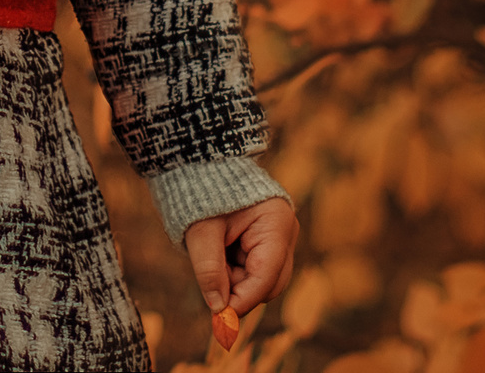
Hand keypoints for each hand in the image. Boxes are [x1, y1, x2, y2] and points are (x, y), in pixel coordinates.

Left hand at [183, 195, 298, 323]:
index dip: (243, 300)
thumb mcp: (200, 232)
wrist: (199, 165)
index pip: (266, 275)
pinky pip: (254, 271)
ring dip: (234, 280)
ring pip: (262, 281)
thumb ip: (210, 272)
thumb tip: (219, 310)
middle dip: (239, 289)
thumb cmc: (201, 192)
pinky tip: (220, 251)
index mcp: (275, 222)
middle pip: (270, 283)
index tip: (220, 319)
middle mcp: (285, 232)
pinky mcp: (268, 243)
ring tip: (212, 253)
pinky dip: (234, 271)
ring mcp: (279, 238)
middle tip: (210, 284)